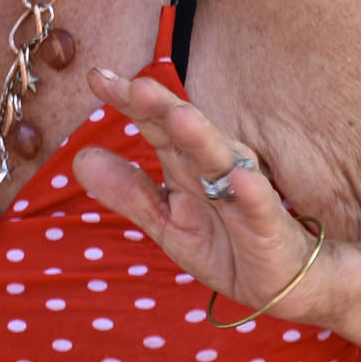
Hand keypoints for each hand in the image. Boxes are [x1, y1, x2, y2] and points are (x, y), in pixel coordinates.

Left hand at [72, 69, 330, 324]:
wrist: (281, 284)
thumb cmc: (222, 243)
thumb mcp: (165, 221)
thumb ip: (126, 190)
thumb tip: (78, 158)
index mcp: (184, 160)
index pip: (153, 123)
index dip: (127, 101)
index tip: (97, 77)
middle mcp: (212, 165)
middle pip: (183, 128)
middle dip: (161, 105)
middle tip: (136, 84)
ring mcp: (242, 190)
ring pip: (220, 157)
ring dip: (201, 136)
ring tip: (178, 116)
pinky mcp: (268, 224)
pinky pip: (259, 206)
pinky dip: (251, 191)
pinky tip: (240, 179)